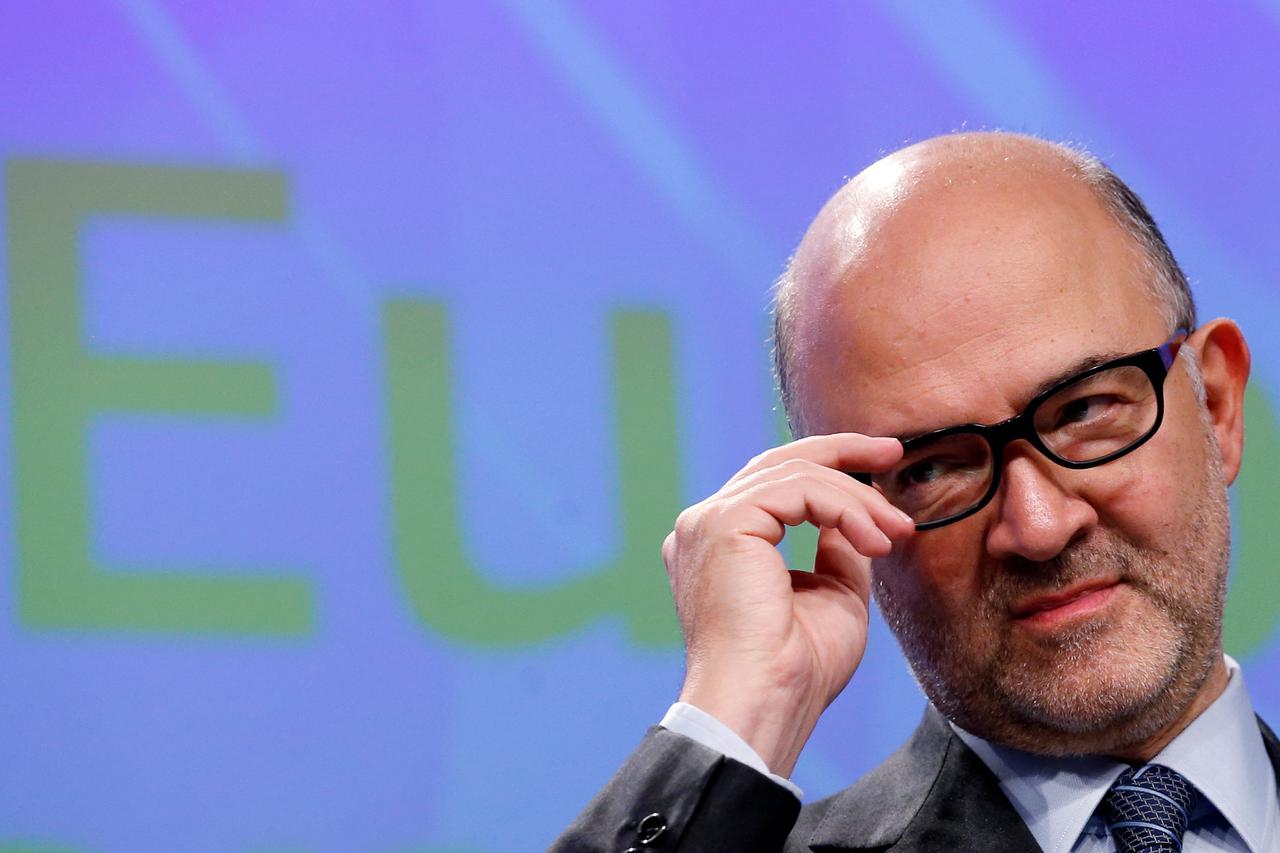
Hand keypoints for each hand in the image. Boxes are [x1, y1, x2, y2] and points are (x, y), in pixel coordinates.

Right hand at [663, 433, 913, 776]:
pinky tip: (873, 541)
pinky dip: (845, 508)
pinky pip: (798, 491)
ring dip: (858, 499)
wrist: (766, 703)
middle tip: (894, 452)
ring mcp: (708, 522)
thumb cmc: (795, 671)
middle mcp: (704, 527)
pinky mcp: (723, 523)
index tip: (883, 464)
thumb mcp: (831, 595)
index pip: (773, 483)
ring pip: (796, 475)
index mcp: (719, 545)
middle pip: (779, 463)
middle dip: (843, 451)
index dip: (830, 467)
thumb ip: (837, 549)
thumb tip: (858, 515)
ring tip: (896, 532)